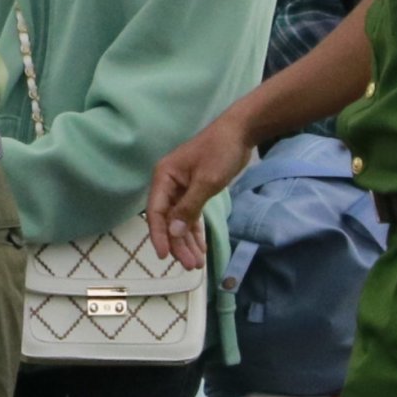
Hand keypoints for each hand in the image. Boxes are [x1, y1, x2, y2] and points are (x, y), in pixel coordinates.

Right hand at [147, 112, 254, 269]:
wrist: (240, 132)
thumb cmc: (220, 151)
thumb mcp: (206, 181)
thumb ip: (189, 208)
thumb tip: (173, 232)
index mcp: (164, 178)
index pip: (156, 212)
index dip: (159, 235)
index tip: (164, 256)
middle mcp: (169, 184)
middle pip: (168, 220)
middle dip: (178, 243)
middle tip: (190, 264)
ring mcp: (182, 188)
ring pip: (180, 221)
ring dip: (187, 241)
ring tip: (197, 263)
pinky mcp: (195, 191)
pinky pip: (191, 216)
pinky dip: (195, 231)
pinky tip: (200, 247)